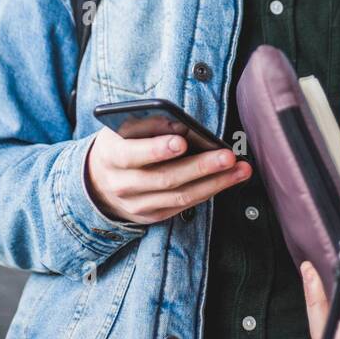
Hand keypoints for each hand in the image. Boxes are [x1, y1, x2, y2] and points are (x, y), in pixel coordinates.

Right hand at [84, 126, 250, 224]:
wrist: (100, 182)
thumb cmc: (120, 145)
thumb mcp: (122, 130)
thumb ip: (146, 125)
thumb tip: (179, 123)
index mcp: (111, 157)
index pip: (132, 155)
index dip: (156, 150)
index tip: (181, 142)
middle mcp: (123, 185)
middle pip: (165, 178)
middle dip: (200, 167)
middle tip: (226, 156)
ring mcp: (138, 205)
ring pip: (180, 196)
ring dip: (214, 182)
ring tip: (239, 169)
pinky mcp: (153, 215)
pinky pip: (185, 205)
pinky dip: (208, 191)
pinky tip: (227, 180)